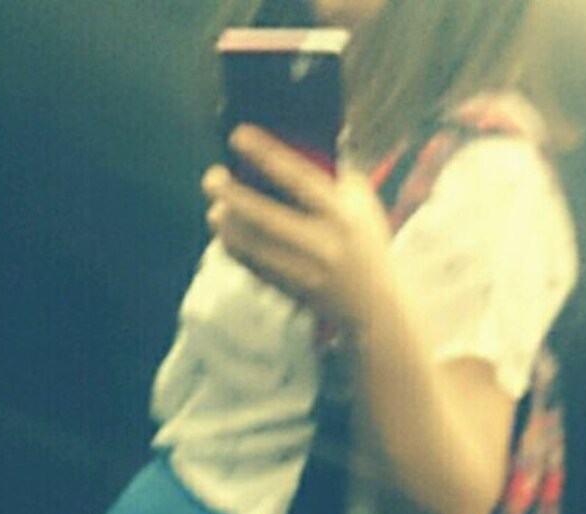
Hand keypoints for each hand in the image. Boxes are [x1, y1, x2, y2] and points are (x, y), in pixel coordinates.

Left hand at [202, 125, 394, 332]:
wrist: (374, 305)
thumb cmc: (364, 241)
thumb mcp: (361, 204)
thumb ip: (333, 175)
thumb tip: (290, 143)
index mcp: (341, 214)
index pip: (298, 177)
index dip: (265, 154)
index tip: (237, 136)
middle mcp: (321, 244)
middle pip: (265, 217)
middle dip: (232, 195)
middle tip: (211, 178)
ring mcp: (304, 272)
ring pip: (253, 246)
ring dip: (227, 226)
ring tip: (215, 210)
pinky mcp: (291, 291)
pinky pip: (253, 266)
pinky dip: (235, 249)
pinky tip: (225, 233)